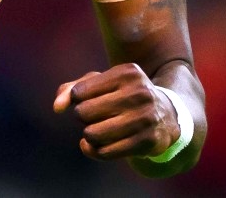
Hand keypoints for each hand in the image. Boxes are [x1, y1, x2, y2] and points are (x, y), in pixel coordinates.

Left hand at [53, 63, 180, 160]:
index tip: (89, 99)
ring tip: (97, 130)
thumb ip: (71, 90)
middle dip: (82, 117)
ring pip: (92, 134)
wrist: (168, 115)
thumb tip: (56, 107)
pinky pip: (105, 152)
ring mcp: (146, 118)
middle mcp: (139, 93)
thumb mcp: (101, 84)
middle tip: (95, 116)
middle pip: (83, 113)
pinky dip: (95, 150)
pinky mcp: (148, 142)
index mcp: (126, 73)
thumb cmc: (124, 95)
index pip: (78, 93)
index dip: (77, 99)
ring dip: (88, 135)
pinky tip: (99, 146)